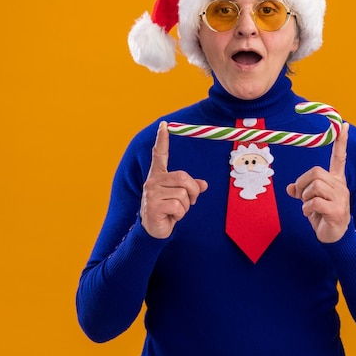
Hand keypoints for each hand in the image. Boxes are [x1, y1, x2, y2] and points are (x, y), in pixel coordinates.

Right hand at [141, 121, 207, 238]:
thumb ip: (191, 188)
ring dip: (185, 206)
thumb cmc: (167, 211)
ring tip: (175, 211)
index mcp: (158, 176)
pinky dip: (180, 214)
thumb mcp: (180, 197)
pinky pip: (178, 205)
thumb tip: (204, 184)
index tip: (165, 124)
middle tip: (191, 201)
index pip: (159, 154)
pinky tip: (171, 217)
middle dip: (193, 191)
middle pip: (183, 178)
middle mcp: (152, 181)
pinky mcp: (153, 206)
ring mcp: (151, 193)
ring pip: (182, 194)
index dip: (162, 139)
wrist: (153, 230)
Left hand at [286, 122, 350, 242]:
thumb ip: (301, 191)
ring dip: (304, 197)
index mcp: (336, 180)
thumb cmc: (323, 216)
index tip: (344, 125)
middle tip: (301, 196)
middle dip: (303, 183)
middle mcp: (340, 186)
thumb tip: (290, 187)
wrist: (335, 237)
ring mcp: (341, 198)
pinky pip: (315, 202)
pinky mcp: (337, 210)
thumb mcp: (309, 201)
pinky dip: (307, 208)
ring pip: (314, 186)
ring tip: (308, 207)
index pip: (339, 157)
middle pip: (316, 172)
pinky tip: (310, 214)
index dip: (341, 142)